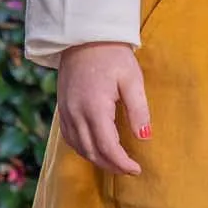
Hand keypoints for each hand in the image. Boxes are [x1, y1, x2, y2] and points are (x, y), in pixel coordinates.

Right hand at [57, 41, 148, 175]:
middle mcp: (76, 114)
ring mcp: (66, 112)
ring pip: (79, 148)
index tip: (137, 169)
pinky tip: (95, 150)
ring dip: (97, 160)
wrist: (83, 36)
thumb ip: (139, 110)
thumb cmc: (112, 55)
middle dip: (111, 166)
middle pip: (92, 152)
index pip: (108, 147)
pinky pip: (69, 138)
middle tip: (129, 170)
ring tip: (115, 163)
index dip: (122, 163)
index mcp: (95, 108)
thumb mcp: (132, 80)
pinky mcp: (62, 108)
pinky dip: (83, 149)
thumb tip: (145, 137)